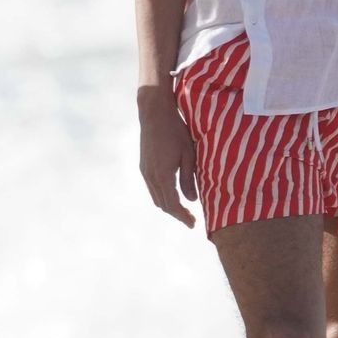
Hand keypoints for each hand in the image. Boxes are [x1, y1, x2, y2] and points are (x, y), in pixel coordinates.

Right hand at [138, 85, 196, 226]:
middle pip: (163, 204)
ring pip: (156, 197)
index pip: (173, 204)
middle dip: (177, 214)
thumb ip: (189, 179)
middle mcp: (151, 176)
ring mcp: (145, 171)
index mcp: (163, 175)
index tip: (193, 224)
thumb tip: (192, 199)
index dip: (183, 216)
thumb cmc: (176, 131)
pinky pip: (152, 188)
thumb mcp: (189, 154)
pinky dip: (163, 196)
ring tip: (183, 209)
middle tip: (191, 219)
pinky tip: (173, 193)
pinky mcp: (144, 166)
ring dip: (169, 206)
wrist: (154, 113)